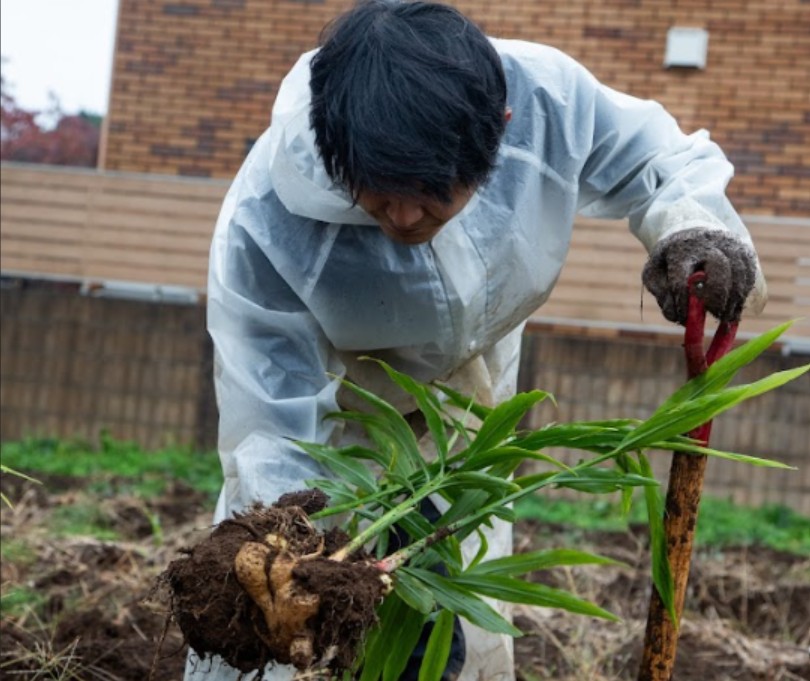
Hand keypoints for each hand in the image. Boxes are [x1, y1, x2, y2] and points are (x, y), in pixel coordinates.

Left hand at [642, 227, 757, 324]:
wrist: (689, 230)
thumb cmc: (670, 259)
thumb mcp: (655, 274)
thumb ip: (663, 296)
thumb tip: (681, 318)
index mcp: (678, 249)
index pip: (681, 279)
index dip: (683, 302)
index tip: (684, 318)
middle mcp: (706, 242)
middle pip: (719, 268)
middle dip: (718, 296)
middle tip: (715, 315)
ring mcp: (728, 244)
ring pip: (738, 272)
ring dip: (734, 299)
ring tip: (726, 318)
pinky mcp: (743, 250)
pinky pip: (749, 275)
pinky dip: (743, 293)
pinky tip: (735, 308)